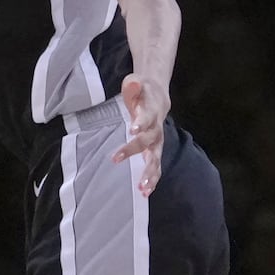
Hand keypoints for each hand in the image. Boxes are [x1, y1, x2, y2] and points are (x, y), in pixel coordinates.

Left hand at [113, 74, 168, 196]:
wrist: (158, 98)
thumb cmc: (142, 92)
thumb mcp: (136, 84)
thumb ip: (133, 86)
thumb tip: (133, 82)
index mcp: (152, 111)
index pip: (147, 117)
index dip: (141, 122)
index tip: (132, 129)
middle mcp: (156, 129)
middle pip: (148, 141)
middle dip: (133, 149)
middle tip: (116, 158)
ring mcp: (157, 142)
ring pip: (155, 159)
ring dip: (149, 173)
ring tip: (142, 188)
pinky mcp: (155, 152)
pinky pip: (156, 167)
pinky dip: (152, 180)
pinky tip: (145, 192)